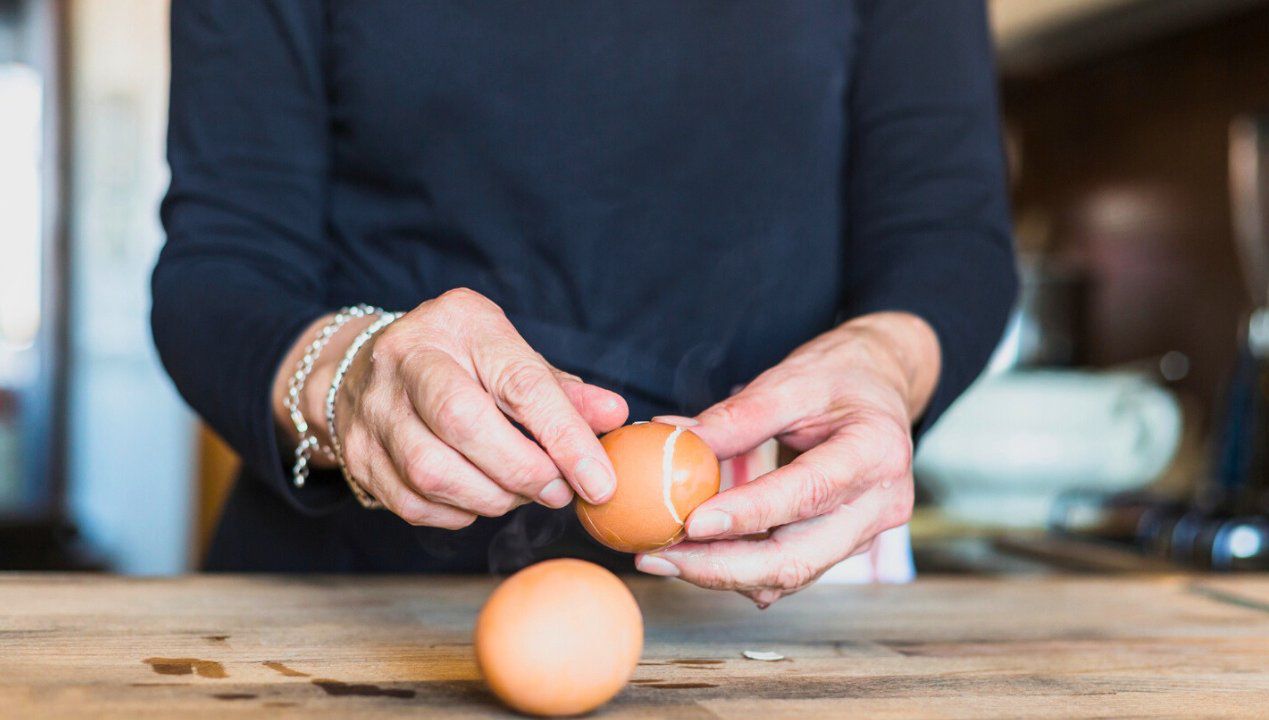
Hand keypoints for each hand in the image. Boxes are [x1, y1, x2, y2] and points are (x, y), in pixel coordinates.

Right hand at [277, 289, 626, 527]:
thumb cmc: (461, 362)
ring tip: (520, 494)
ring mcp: (373, 407)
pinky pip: (412, 503)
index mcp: (459, 322)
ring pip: (432, 471)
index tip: (599, 481)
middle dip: (523, 471)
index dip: (565, 437)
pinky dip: (457, 513)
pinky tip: (480, 499)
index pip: (520, 383)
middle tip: (558, 492)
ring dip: (491, 497)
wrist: (367, 368)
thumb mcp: (512, 357)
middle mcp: (406, 357)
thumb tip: (614, 416)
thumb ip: (562, 392)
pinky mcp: (357, 454)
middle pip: (464, 423)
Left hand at [634, 312, 938, 605]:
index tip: (691, 522)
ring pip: (788, 576)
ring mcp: (863, 535)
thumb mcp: (791, 380)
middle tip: (658, 557)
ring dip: (720, 574)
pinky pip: (787, 572)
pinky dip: (738, 569)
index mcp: (875, 453)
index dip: (747, 515)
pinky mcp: (840, 547)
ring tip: (661, 557)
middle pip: (797, 559)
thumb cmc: (838, 378)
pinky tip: (693, 556)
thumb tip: (673, 440)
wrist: (880, 389)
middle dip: (720, 568)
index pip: (807, 493)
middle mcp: (878, 506)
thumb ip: (737, 416)